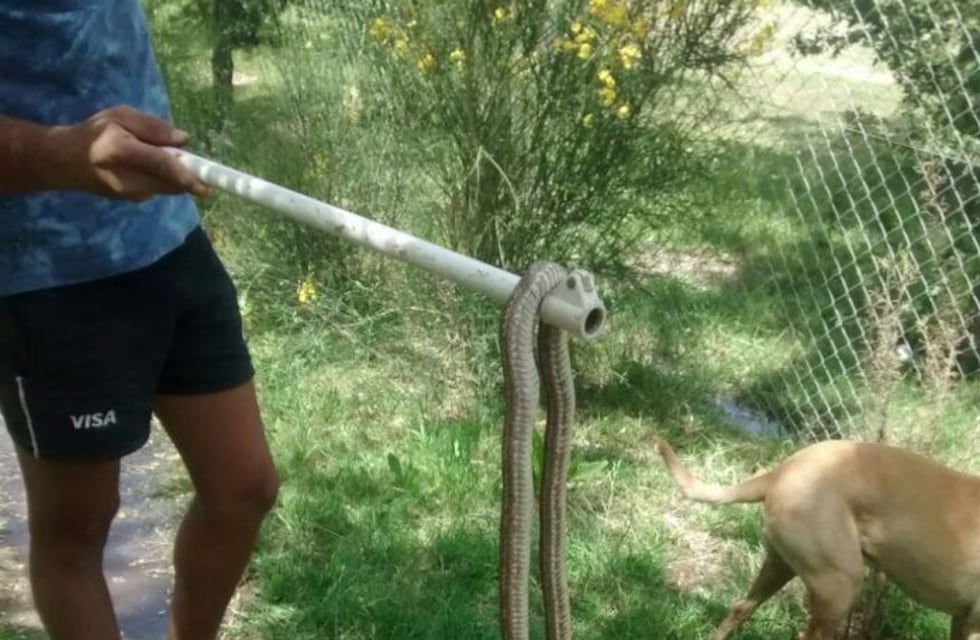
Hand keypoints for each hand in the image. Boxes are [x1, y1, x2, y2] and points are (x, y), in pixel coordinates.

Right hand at [49, 105, 208, 199]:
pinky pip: (161, 187)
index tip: (205, 186)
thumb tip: (184, 140)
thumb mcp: (120, 117)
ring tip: (152, 156)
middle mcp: (127, 178)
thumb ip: (152, 127)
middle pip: (170, 181)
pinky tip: (145, 167)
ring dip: (174, 174)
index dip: (184, 175)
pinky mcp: (135, 200)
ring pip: (168, 186)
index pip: (159, 165)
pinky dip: (163, 177)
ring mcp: (131, 194)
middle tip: (185, 157)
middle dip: (186, 172)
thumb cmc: (93, 134)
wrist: (64, 163)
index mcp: (120, 151)